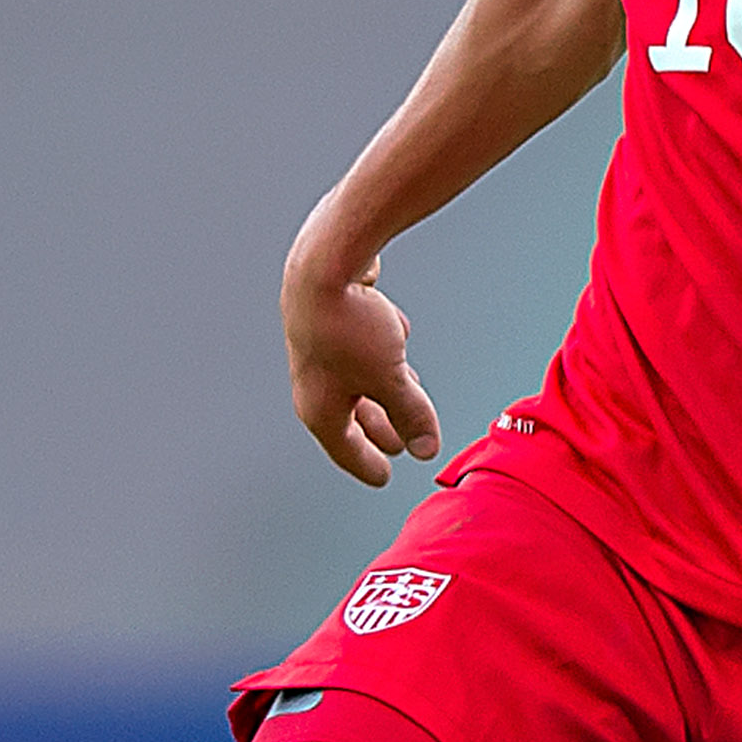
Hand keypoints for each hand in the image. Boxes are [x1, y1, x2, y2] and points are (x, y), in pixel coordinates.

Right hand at [284, 240, 441, 490]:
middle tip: (400, 445)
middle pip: (353, 415)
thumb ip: (412, 415)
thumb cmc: (348, 326)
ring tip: (409, 397)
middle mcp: (315, 381)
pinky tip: (400, 337)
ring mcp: (322, 351)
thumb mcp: (391, 379)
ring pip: (360, 378)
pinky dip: (383, 348)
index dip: (368, 465)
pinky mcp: (336, 321)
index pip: (346, 449)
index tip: (383, 478)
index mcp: (320, 406)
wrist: (325, 264)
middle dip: (382, 429)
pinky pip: (364, 345)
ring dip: (386, 389)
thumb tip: (426, 450)